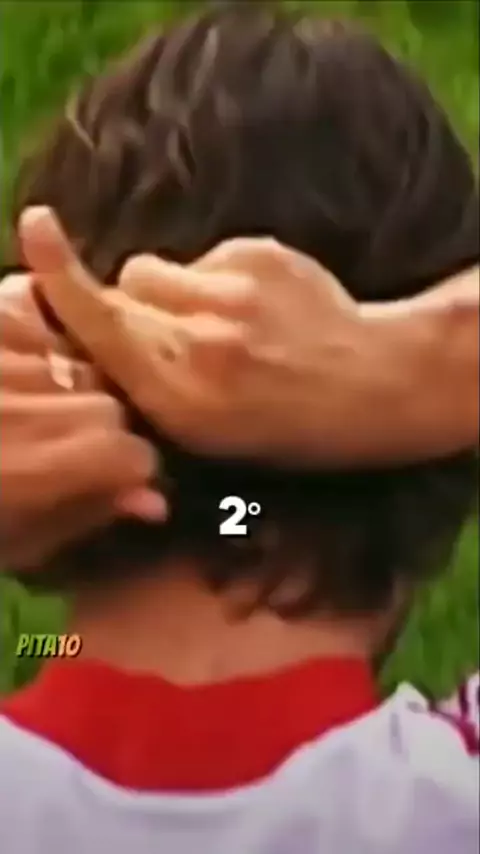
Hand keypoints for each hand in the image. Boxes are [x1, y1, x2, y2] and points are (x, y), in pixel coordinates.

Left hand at [0, 267, 164, 569]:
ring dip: (59, 381)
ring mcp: (2, 353)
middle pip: (109, 404)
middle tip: (51, 445)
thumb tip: (153, 502)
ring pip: (74, 359)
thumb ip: (84, 515)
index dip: (126, 470)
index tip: (105, 479)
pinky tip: (7, 366)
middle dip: (95, 428)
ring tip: (15, 406)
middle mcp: (26, 401)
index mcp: (36, 466)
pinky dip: (27, 333)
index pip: (133, 454)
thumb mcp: (14, 540)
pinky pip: (28, 307)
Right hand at [31, 208, 364, 463]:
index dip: (60, 277)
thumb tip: (99, 336)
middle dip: (128, 304)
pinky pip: (203, 256)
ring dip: (169, 289)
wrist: (369, 384)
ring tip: (219, 321)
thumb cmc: (282, 423)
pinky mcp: (260, 255)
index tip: (36, 226)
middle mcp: (201, 342)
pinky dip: (214, 280)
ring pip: (157, 267)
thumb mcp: (203, 433)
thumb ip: (144, 383)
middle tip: (170, 332)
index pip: (101, 322)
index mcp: (180, 397)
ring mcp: (233, 292)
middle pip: (123, 284)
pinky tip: (253, 310)